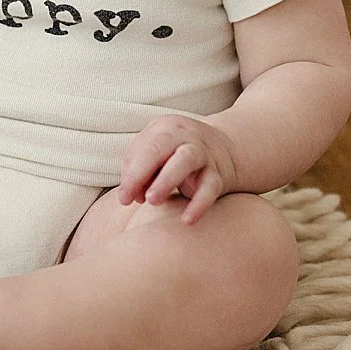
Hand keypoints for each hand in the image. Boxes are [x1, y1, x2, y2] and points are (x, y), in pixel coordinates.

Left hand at [117, 115, 238, 224]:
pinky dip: (199, 204)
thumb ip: (139, 169)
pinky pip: (210, 187)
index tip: (123, 198)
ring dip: (166, 180)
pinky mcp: (219, 173)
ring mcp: (203, 153)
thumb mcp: (157, 154)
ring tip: (153, 201)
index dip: (131, 174)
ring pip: (185, 160)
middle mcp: (184, 136)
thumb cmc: (178, 154)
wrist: (227, 149)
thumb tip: (132, 195)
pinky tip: (187, 220)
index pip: (143, 148)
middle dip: (141, 172)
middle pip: (160, 147)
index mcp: (164, 129)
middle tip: (132, 198)